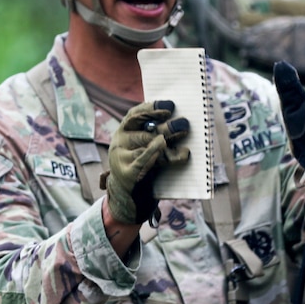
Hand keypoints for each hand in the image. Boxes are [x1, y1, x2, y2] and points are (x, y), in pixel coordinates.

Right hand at [104, 100, 189, 224]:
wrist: (127, 198)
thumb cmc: (142, 166)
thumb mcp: (145, 147)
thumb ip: (156, 135)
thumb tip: (179, 122)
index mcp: (123, 131)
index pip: (135, 115)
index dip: (152, 108)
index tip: (170, 106)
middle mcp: (119, 142)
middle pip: (145, 131)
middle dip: (167, 127)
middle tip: (185, 123)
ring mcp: (120, 157)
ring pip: (146, 146)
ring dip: (167, 140)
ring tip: (182, 133)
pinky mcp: (126, 173)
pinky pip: (143, 161)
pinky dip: (156, 154)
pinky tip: (173, 152)